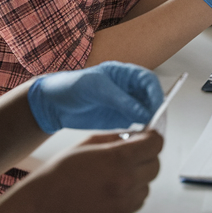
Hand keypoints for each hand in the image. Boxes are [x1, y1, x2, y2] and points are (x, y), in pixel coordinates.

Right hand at [15, 131, 162, 212]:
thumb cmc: (64, 170)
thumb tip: (138, 135)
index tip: (146, 137)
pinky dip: (130, 193)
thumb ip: (119, 137)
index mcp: (118, 159)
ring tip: (116, 174)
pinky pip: (137, 201)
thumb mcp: (90, 142)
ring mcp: (125, 203)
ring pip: (148, 185)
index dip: (152, 138)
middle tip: (131, 155)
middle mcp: (125, 182)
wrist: (47, 201)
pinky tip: (111, 188)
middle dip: (147, 157)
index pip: (155, 144)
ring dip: (139, 177)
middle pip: (156, 165)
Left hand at [27, 62, 163, 133]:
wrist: (54, 105)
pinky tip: (136, 138)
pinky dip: (140, 132)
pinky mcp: (120, 120)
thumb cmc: (71, 87)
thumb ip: (120, 100)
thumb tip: (144, 112)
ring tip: (145, 133)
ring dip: (149, 122)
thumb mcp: (95, 88)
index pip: (148, 81)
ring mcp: (125, 105)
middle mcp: (128, 89)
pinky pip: (137, 126)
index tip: (157, 107)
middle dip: (155, 110)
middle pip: (151, 98)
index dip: (155, 93)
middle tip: (152, 124)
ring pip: (147, 113)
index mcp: (124, 74)